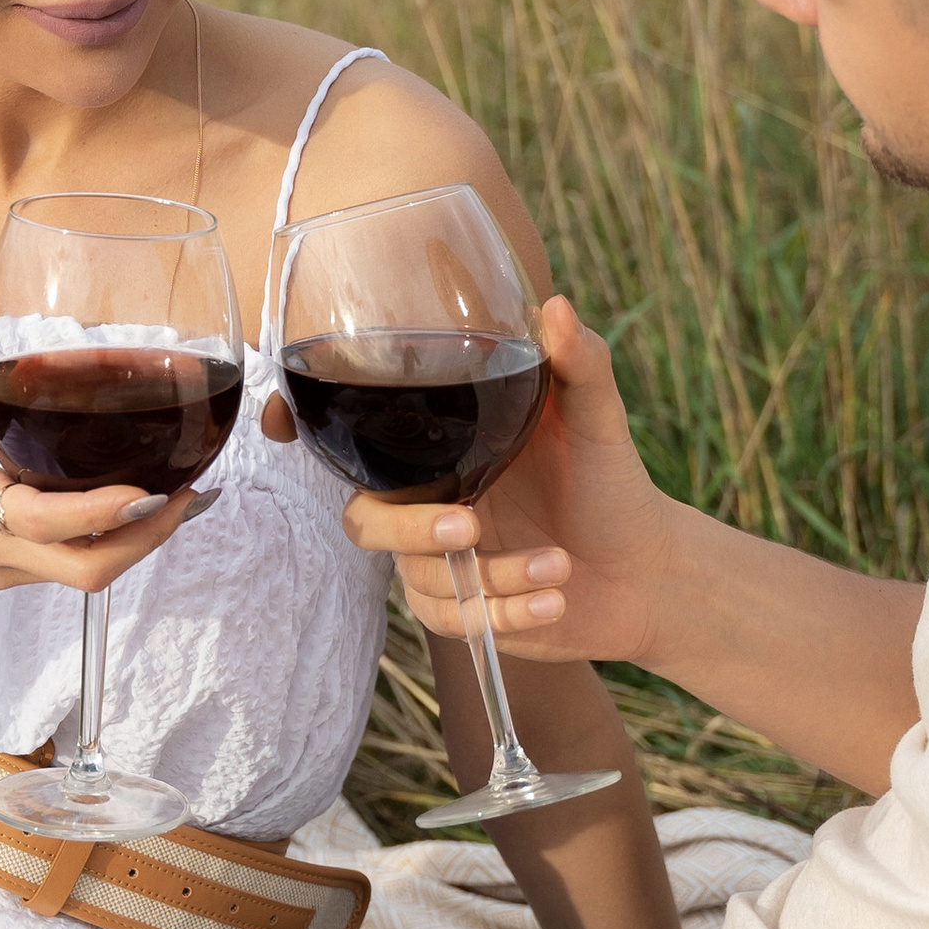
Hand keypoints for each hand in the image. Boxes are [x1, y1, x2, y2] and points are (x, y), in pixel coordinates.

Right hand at [0, 293, 200, 630]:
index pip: (50, 521)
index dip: (105, 511)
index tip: (150, 488)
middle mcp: (1, 547)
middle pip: (91, 569)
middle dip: (150, 537)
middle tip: (190, 490)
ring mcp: (11, 569)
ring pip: (90, 573)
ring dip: (140, 540)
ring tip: (179, 492)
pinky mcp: (16, 573)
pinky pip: (76, 565)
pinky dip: (113, 539)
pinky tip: (138, 502)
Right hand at [301, 296, 678, 669]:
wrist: (648, 568)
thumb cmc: (610, 482)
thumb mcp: (597, 419)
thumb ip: (578, 364)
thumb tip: (558, 306)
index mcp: (440, 448)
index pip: (351, 438)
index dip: (299, 428)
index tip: (280, 423)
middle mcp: (426, 503)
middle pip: (364, 521)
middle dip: (407, 530)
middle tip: (466, 526)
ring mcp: (441, 564)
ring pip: (423, 579)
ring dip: (493, 576)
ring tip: (558, 566)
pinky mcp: (465, 613)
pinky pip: (458, 622)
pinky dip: (507, 613)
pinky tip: (555, 598)